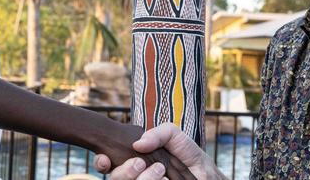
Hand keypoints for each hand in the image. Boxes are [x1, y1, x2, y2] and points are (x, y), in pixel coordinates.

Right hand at [94, 123, 225, 179]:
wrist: (208, 176)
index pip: (108, 164)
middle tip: (141, 163)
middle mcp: (136, 176)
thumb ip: (159, 134)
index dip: (102, 162)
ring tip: (161, 171)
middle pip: (116, 178)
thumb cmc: (190, 157)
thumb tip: (138, 144)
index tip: (105, 160)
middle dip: (124, 173)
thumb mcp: (175, 136)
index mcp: (135, 162)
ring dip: (141, 179)